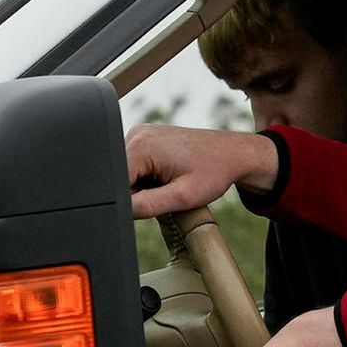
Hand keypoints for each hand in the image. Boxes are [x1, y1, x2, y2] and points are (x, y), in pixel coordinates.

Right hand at [125, 125, 279, 218]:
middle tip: (168, 191)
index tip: (155, 201)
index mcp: (140, 145)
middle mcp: (135, 134)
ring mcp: (139, 134)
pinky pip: (135, 166)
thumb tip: (121, 211)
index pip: (114, 183)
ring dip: (144, 185)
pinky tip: (167, 175)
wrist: (232, 155)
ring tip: (170, 181)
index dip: (130, 200)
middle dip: (139, 192)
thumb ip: (147, 205)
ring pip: (126, 174)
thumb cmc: (214, 172)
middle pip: (119, 178)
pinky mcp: (145, 139)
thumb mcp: (182, 197)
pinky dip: (148, 177)